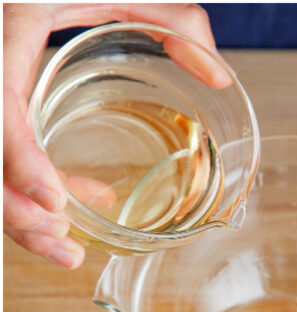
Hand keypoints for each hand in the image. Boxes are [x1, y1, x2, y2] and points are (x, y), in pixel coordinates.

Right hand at [4, 3, 223, 267]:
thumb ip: (176, 22)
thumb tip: (220, 75)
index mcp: (10, 31)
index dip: (20, 161)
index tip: (56, 201)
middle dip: (16, 211)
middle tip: (67, 250)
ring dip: (17, 210)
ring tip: (66, 247)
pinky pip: (0, 144)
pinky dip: (28, 178)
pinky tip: (71, 198)